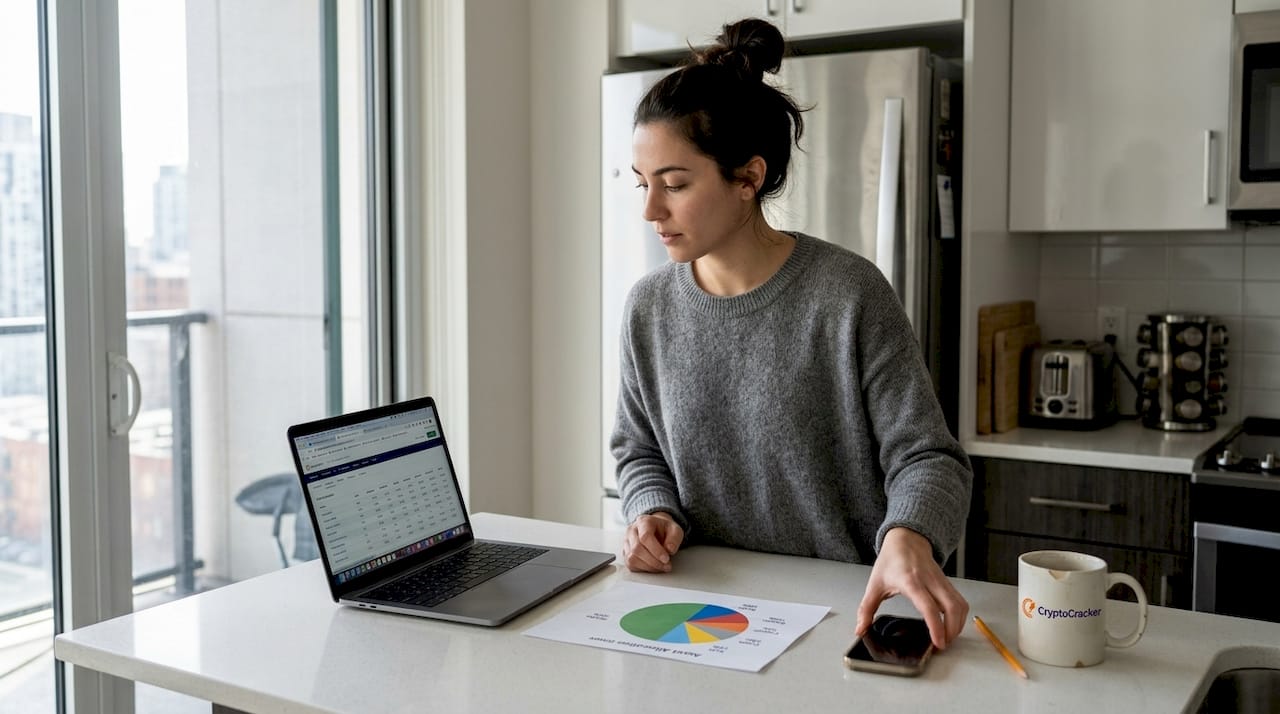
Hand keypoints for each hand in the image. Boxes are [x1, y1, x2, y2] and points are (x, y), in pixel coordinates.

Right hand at [622, 512, 684, 572]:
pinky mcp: (626, 552)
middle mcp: (632, 531)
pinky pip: (630, 564)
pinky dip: (643, 568)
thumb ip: (675, 538)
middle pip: (637, 549)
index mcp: (644, 521)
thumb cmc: (664, 529)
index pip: (645, 537)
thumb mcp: (675, 529)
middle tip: (666, 565)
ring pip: (632, 558)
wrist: (656, 528)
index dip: (656, 550)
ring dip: (648, 566)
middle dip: (653, 561)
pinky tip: (653, 567)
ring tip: (662, 567)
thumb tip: (669, 550)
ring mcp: (627, 542)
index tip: (666, 559)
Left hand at [855, 527, 968, 649]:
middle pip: (952, 607)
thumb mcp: (874, 584)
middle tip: (941, 645)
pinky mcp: (947, 583)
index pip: (928, 606)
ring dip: (958, 625)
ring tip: (947, 638)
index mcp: (910, 582)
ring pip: (960, 605)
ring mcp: (941, 581)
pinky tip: (951, 625)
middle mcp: (930, 581)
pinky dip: (960, 616)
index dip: (936, 626)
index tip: (938, 642)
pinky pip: (960, 601)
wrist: (906, 540)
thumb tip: (860, 629)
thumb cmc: (891, 560)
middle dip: (952, 630)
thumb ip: (866, 609)